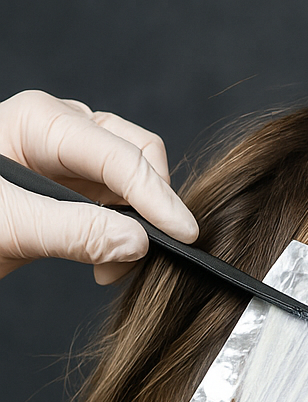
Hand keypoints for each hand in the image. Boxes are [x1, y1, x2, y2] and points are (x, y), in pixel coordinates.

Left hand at [0, 89, 197, 282]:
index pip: (120, 155)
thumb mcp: (7, 226)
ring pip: (134, 182)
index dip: (157, 197)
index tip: (183, 235)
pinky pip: (119, 206)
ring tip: (117, 265)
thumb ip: (73, 233)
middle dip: (150, 204)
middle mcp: (61, 132)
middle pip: (137, 156)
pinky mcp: (71, 190)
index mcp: (41, 122)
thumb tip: (137, 242)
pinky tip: (106, 262)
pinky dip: (125, 235)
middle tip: (146, 254)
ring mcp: (68, 159)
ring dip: (139, 224)